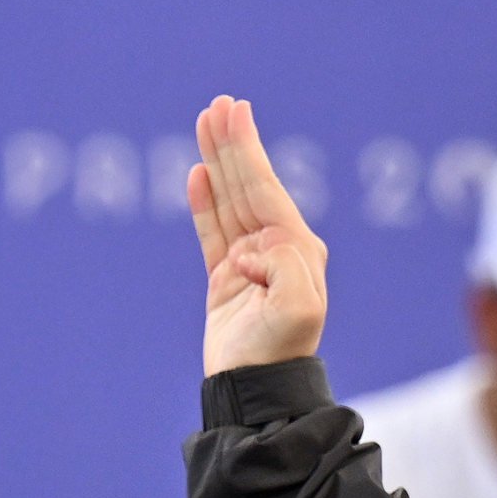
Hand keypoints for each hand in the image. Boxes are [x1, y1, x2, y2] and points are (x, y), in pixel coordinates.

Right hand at [188, 95, 327, 374]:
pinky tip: (197, 174)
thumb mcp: (298, 307)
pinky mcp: (224, 280)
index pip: (266, 191)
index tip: (236, 115)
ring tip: (205, 124)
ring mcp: (249, 263)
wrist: (254, 390)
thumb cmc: (279, 351)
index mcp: (297, 249)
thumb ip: (284, 265)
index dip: (249, 151)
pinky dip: (204, 203)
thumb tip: (254, 246)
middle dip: (234, 145)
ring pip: (229, 202)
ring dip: (218, 163)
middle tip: (220, 106)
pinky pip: (212, 232)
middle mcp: (276, 249)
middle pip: (248, 186)